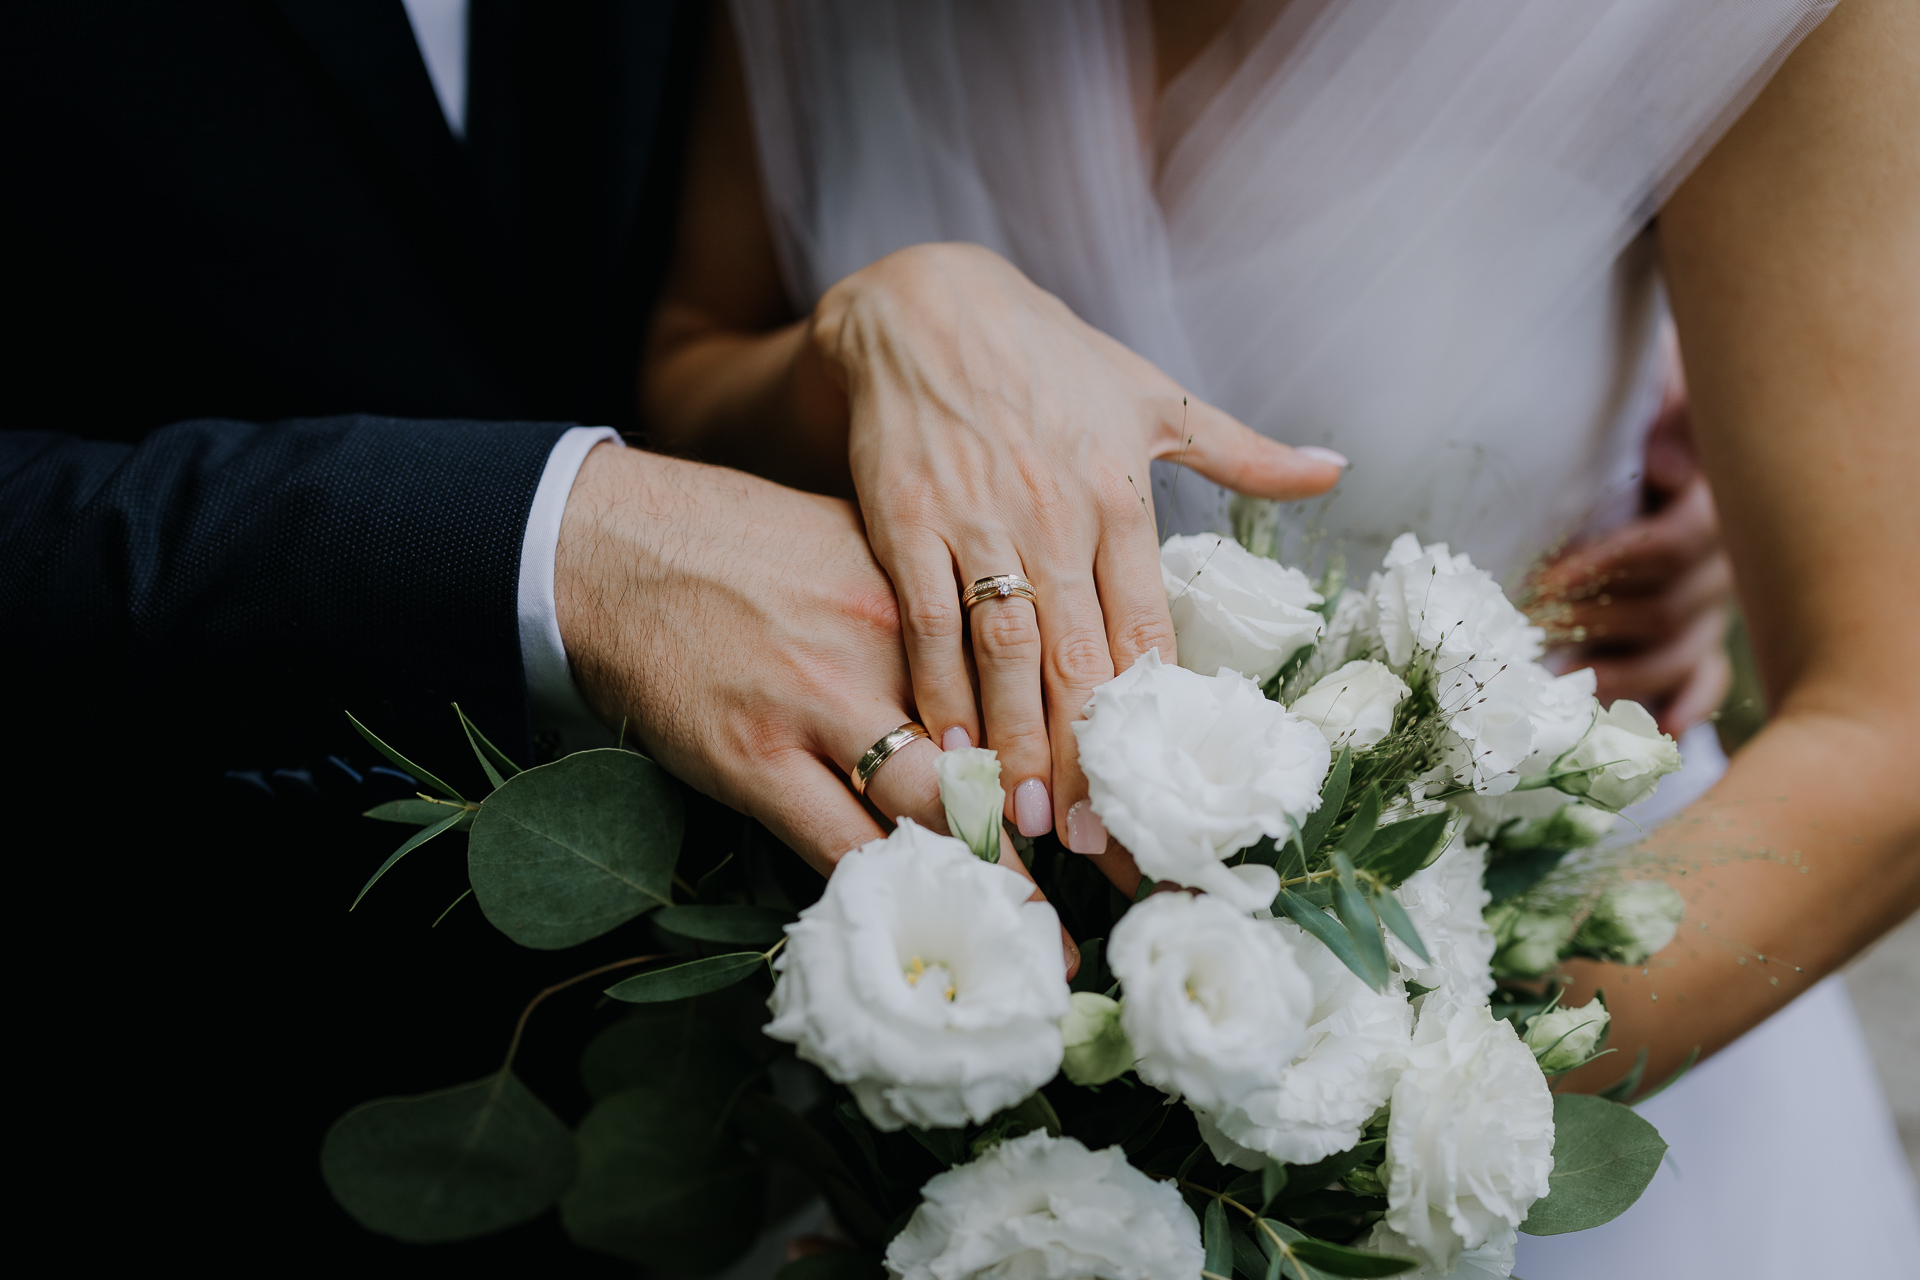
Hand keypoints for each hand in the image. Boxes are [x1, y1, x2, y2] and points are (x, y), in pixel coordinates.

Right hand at [554, 443, 1081, 970]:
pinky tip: (930, 928)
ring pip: (933, 808)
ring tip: (1042, 942)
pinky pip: (838, 844)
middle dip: (1066, 826)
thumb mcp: (859, 541)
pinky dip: (890, 890)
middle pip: (1001, 750)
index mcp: (924, 588)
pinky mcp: (755, 758)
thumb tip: (1005, 648)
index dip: (1087, 746)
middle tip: (1125, 881)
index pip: (1029, 677)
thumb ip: (935, 598)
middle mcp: (887, 646)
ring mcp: (819, 706)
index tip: (1135, 797)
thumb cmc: (741, 545)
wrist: (614, 548)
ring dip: (994, 882)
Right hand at [792, 243, 1345, 854]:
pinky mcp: (904, 520)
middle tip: (1093, 840)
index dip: (1152, 713)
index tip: (1159, 791)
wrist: (923, 304)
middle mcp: (1054, 513)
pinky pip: (926, 620)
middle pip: (1077, 656)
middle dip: (1086, 755)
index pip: (1144, 624)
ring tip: (1025, 819)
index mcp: (1119, 493)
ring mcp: (976, 520)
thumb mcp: (1151, 394)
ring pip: (1002, 650)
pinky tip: (946, 745)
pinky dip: (936, 686)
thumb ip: (1241, 452)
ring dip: (1014, 739)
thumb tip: (1337, 470)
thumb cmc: (1047, 354)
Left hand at [1527, 351, 1733, 735]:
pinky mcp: (1698, 643)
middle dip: (1596, 624)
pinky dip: (1681, 709)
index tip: (1549, 577)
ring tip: (1558, 687)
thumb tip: (1666, 467)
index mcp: (1707, 507)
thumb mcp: (1655, 393)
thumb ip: (1668, 413)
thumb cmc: (1639, 418)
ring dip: (1619, 676)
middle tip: (1530, 634)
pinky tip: (1653, 733)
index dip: (1611, 563)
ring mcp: (1709, 610)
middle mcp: (1716, 565)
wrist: (1660, 440)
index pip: (1670, 547)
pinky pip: (1702, 685)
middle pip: (1667, 611)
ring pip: (1677, 655)